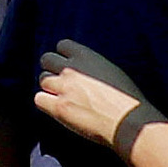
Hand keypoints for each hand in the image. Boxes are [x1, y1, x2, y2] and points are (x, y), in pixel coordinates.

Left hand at [35, 38, 154, 151]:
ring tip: (61, 97)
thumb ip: (93, 67)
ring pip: (42, 79)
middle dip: (51, 69)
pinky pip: (39, 99)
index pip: (63, 45)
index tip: (67, 65)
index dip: (64, 56)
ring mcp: (64, 88)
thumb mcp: (112, 71)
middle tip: (60, 82)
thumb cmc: (128, 100)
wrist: (128, 121)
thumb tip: (84, 71)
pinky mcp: (59, 107)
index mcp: (87, 57)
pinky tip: (57, 109)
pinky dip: (46, 103)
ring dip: (49, 87)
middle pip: (46, 59)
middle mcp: (72, 69)